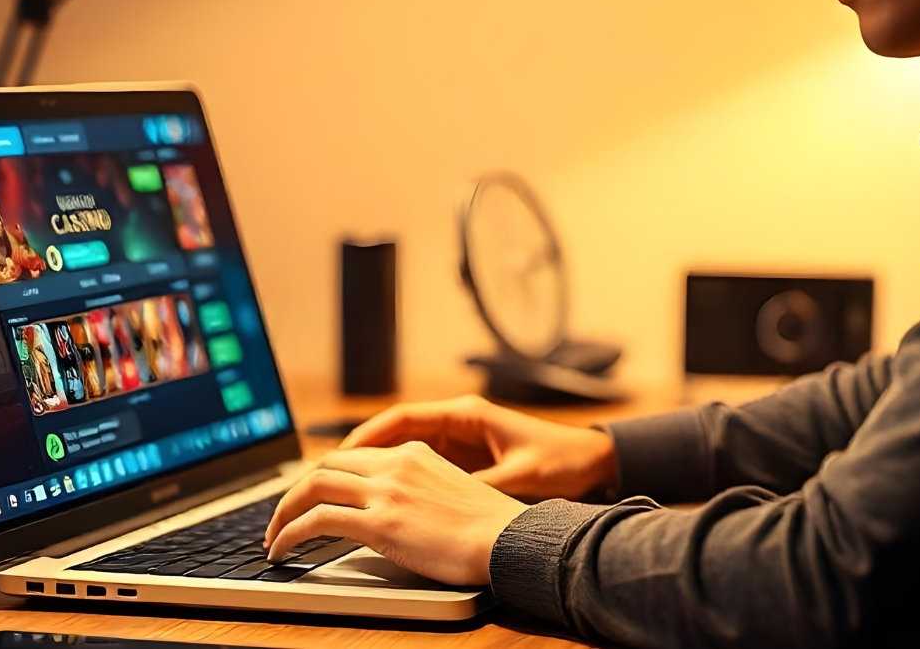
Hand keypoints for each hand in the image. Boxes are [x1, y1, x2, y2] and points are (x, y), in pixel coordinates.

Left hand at [262, 441, 528, 585]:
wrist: (510, 541)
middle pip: (325, 465)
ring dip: (283, 513)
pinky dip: (290, 533)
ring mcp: (386, 491)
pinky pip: (317, 521)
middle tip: (281, 516)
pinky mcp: (380, 523)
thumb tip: (398, 511)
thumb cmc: (492, 528)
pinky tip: (282, 549)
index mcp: (414, 453)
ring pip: (312, 487)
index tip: (307, 495)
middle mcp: (396, 464)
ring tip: (272, 538)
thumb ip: (419, 490)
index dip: (323, 474)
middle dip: (295, 491)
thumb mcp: (453, 492)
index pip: (353, 455)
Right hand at [340, 394, 615, 500]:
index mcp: (466, 415)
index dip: (366, 437)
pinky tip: (382, 505)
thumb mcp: (516, 478)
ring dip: (376, 472)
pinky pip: (422, 470)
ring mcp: (462, 443)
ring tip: (343, 495)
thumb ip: (474, 487)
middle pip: (395, 435)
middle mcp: (459, 423)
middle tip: (325, 479)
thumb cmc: (561, 462)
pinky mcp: (467, 463)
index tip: (340, 457)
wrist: (594, 464)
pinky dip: (401, 484)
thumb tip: (433, 502)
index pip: (401, 419)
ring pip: (404, 454)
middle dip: (360, 456)